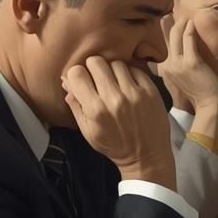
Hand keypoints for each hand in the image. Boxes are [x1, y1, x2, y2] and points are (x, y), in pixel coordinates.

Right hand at [63, 56, 174, 188]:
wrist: (146, 155)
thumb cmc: (115, 145)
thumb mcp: (88, 131)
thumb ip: (75, 105)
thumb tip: (66, 81)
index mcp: (96, 109)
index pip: (77, 73)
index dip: (77, 74)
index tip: (82, 81)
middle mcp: (114, 99)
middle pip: (96, 62)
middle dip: (93, 68)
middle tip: (98, 79)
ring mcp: (135, 93)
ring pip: (116, 63)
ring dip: (112, 70)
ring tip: (114, 83)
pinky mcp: (151, 91)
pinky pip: (135, 69)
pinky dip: (130, 74)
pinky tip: (128, 86)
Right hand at [154, 16, 217, 135]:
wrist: (210, 107)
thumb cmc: (201, 94)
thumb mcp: (184, 81)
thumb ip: (178, 69)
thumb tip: (176, 60)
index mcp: (166, 70)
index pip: (162, 46)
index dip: (163, 32)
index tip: (165, 20)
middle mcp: (168, 66)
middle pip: (167, 38)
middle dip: (170, 24)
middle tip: (174, 12)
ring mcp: (178, 64)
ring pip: (175, 36)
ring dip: (180, 23)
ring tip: (185, 15)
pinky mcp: (191, 63)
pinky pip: (188, 40)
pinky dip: (190, 29)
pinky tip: (192, 22)